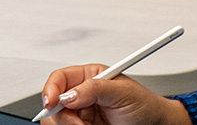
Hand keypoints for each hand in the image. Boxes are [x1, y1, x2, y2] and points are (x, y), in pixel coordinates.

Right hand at [41, 64, 190, 124]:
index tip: (52, 103)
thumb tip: (70, 93)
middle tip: (79, 123)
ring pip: (56, 122)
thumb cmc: (145, 105)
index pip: (59, 79)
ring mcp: (80, 115)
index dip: (51, 90)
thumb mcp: (123, 92)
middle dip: (62, 115)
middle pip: (52, 104)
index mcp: (90, 77)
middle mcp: (82, 95)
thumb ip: (96, 88)